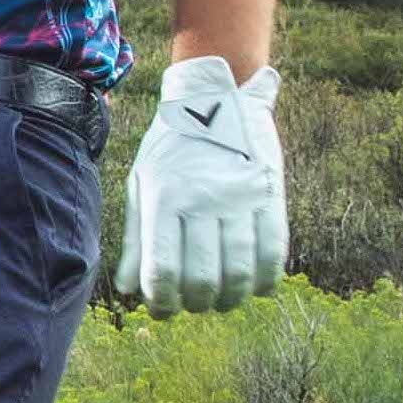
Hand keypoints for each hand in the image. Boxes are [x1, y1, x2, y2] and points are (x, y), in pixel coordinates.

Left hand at [114, 55, 287, 315]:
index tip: (165, 309)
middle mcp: (201, 199)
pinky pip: (273, 250)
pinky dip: (265, 279)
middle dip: (198, 304)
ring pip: (240, 271)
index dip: (164, 302)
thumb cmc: (168, 147)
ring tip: (223, 301)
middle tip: (195, 305)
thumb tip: (129, 290)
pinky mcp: (270, 192)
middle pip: (203, 278)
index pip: (164, 271)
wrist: (212, 93)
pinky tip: (255, 287)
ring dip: (231, 298)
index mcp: (163, 198)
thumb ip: (136, 238)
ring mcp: (238, 196)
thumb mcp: (142, 184)